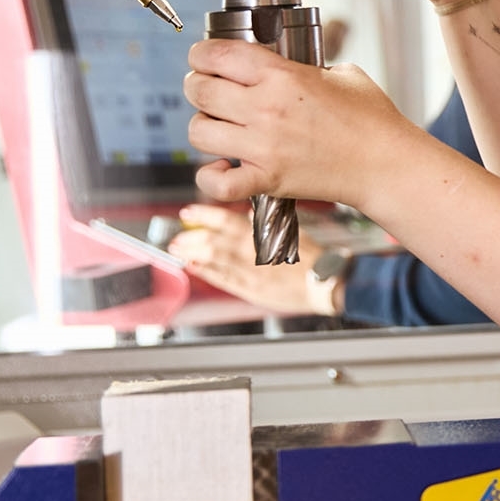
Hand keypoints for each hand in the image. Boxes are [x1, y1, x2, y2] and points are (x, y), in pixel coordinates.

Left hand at [169, 204, 326, 314]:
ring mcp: (248, 272)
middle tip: (176, 234)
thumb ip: (266, 223)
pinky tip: (192, 267)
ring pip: (212, 261)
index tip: (188, 212)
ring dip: (191, 254)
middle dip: (191, 238)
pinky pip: (221, 279)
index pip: (225, 221)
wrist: (323, 284)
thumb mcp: (290, 232)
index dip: (203, 215)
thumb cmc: (312, 258)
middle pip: (212, 242)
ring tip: (178, 250)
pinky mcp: (249, 289)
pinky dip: (203, 272)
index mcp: (262, 235)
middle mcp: (251, 253)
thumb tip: (248, 214)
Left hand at [184, 40, 413, 207]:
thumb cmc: (371, 119)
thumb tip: (280, 67)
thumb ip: (303, 67)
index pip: (216, 54)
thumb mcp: (341, 74)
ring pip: (197, 132)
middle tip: (209, 91)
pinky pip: (216, 183)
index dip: (201, 54)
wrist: (386, 164)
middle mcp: (266, 108)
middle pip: (198, 90)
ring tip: (221, 127)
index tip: (204, 59)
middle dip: (198, 87)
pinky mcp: (267, 179)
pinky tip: (224, 166)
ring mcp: (264, 147)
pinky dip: (211, 176)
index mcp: (283, 75)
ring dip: (204, 127)